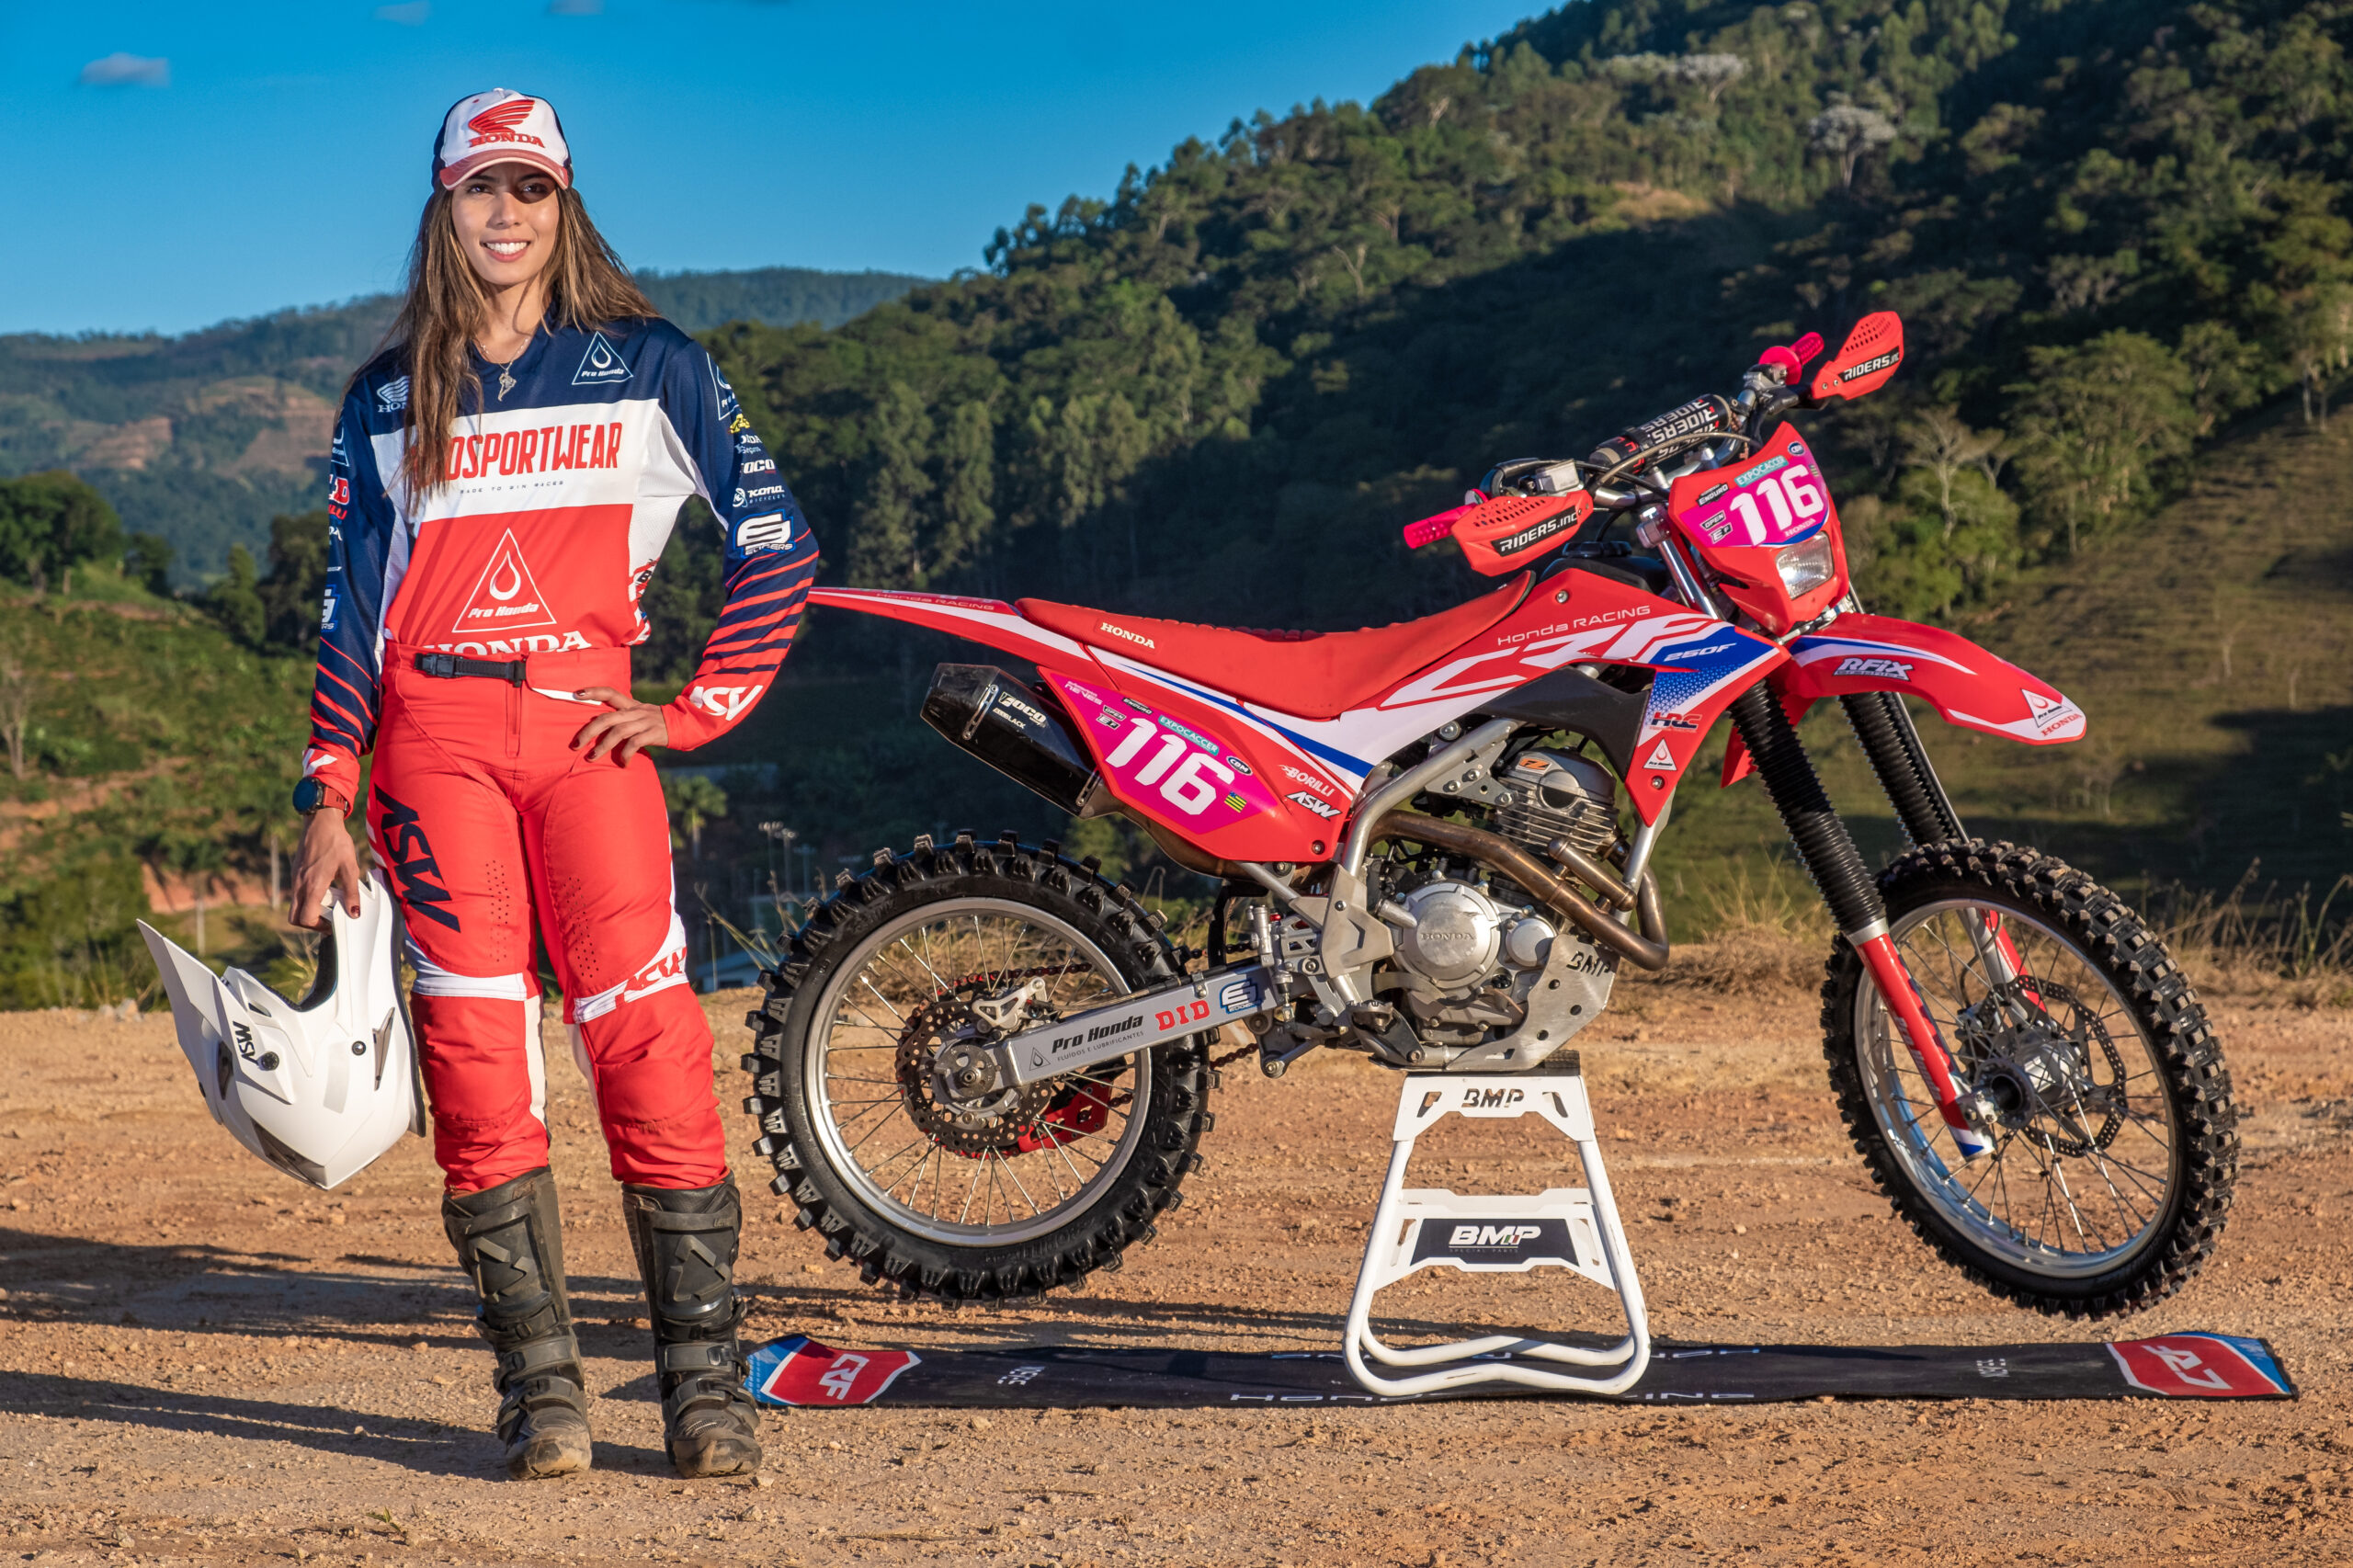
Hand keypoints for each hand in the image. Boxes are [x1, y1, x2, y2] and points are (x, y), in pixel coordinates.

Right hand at [290, 808, 362, 929]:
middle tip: (328, 918)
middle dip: (310, 923)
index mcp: (312, 886)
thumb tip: (354, 913)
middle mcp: (299, 885)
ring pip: (295, 906)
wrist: (320, 822)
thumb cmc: (336, 842)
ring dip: (309, 910)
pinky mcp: (295, 873)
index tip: (333, 922)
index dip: (318, 926)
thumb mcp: (350, 868)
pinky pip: (297, 894)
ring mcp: (295, 879)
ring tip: (330, 902)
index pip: (305, 918)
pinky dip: (307, 899)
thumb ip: (351, 892)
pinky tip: (325, 889)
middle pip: (294, 918)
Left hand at [572, 685, 668, 763]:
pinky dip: (625, 755)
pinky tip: (622, 764)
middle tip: (576, 745)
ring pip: (618, 732)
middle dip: (589, 731)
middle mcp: (636, 712)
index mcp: (631, 705)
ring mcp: (645, 722)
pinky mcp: (653, 734)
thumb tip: (599, 727)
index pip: (610, 692)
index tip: (576, 693)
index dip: (593, 691)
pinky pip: (634, 744)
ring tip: (591, 758)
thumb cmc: (657, 723)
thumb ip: (623, 717)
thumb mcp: (641, 714)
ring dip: (602, 746)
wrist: (684, 725)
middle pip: (607, 718)